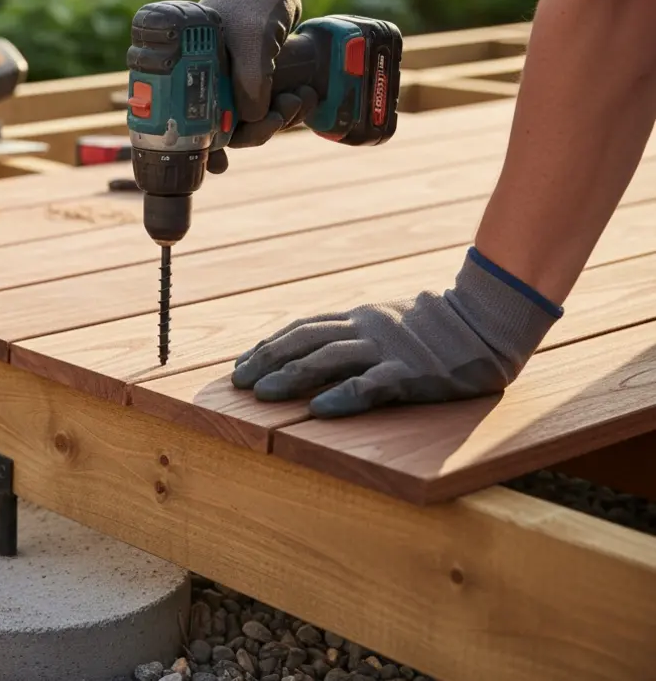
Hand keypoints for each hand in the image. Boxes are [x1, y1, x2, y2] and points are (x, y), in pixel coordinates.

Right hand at [201, 0, 327, 147]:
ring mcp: (229, 78)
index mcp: (190, 70)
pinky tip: (299, 105)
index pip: (189, 121)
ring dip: (273, 120)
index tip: (218, 166)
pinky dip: (280, 111)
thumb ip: (250, 81)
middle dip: (253, 131)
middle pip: (221, 126)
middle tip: (278, 120)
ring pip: (246, 119)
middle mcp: (205, 77)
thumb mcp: (253, 40)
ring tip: (297, 103)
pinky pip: (262, 106)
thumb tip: (249, 120)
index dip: (204, 147)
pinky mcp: (251, 76)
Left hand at [231, 248, 563, 417]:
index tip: (241, 364)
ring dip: (293, 377)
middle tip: (239, 383)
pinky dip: (344, 396)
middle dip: (268, 361)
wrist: (489, 319)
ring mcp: (388, 350)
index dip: (269, 346)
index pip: (302, 329)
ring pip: (330, 360)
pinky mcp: (412, 373)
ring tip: (263, 394)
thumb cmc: (436, 327)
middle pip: (305, 342)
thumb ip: (353, 333)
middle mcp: (365, 330)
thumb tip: (312, 349)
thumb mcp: (387, 322)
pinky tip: (320, 409)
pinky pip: (372, 385)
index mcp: (358, 318)